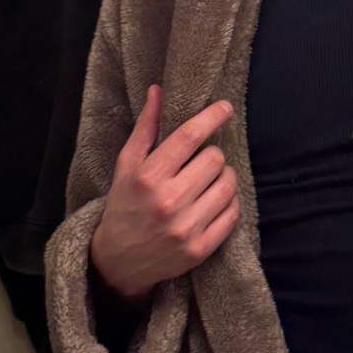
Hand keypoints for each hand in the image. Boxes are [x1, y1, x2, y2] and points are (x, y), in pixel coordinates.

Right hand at [89, 91, 238, 301]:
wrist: (119, 262)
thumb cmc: (124, 206)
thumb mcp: (127, 166)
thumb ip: (145, 128)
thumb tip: (158, 90)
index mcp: (147, 177)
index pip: (189, 136)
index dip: (212, 116)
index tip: (225, 108)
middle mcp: (168, 202)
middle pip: (215, 159)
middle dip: (211, 155)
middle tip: (201, 163)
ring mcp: (186, 227)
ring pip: (228, 184)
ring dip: (222, 179)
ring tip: (207, 183)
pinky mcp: (201, 248)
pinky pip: (233, 213)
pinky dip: (228, 204)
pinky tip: (212, 202)